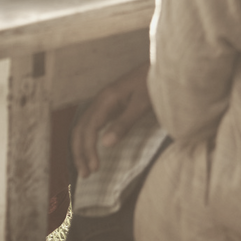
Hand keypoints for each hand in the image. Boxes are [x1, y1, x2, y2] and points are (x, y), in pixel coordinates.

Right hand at [71, 62, 151, 178]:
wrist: (161, 66)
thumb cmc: (154, 83)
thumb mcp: (142, 104)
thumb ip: (124, 123)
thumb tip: (104, 144)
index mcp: (105, 100)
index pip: (88, 129)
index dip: (88, 150)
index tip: (94, 168)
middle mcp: (100, 100)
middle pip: (80, 128)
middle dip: (79, 152)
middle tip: (85, 174)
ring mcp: (104, 102)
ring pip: (84, 126)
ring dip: (81, 147)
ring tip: (85, 167)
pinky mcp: (111, 104)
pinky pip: (92, 123)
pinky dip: (88, 139)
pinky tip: (92, 149)